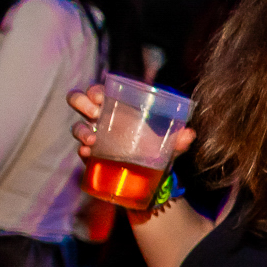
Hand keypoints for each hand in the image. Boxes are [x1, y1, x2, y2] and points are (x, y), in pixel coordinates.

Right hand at [67, 83, 196, 167]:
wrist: (149, 177)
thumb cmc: (155, 148)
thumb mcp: (169, 144)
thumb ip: (179, 139)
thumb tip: (189, 134)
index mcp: (118, 107)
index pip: (99, 91)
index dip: (94, 89)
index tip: (100, 96)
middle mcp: (101, 118)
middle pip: (79, 101)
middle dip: (81, 102)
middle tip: (95, 112)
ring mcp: (93, 136)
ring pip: (76, 126)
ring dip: (81, 130)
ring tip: (92, 140)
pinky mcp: (90, 156)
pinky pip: (80, 150)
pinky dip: (81, 151)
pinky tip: (87, 154)